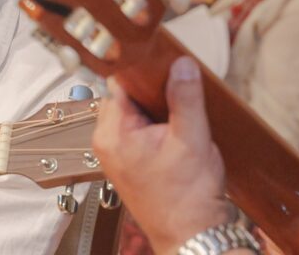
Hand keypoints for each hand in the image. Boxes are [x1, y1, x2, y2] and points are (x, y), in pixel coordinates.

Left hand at [92, 57, 234, 252]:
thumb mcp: (192, 137)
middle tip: (178, 94)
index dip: (143, 72)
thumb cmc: (188, 197)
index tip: (164, 64)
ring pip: (134, 113)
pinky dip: (156, 125)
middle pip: (125, 96)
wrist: (191, 234)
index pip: (120, 83)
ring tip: (179, 117)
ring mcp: (115, 153)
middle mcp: (107, 142)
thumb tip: (182, 64)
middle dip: (152, 93)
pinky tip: (175, 131)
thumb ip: (186, 97)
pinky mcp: (128, 161)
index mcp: (112, 133)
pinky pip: (138, 130)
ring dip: (156, 110)